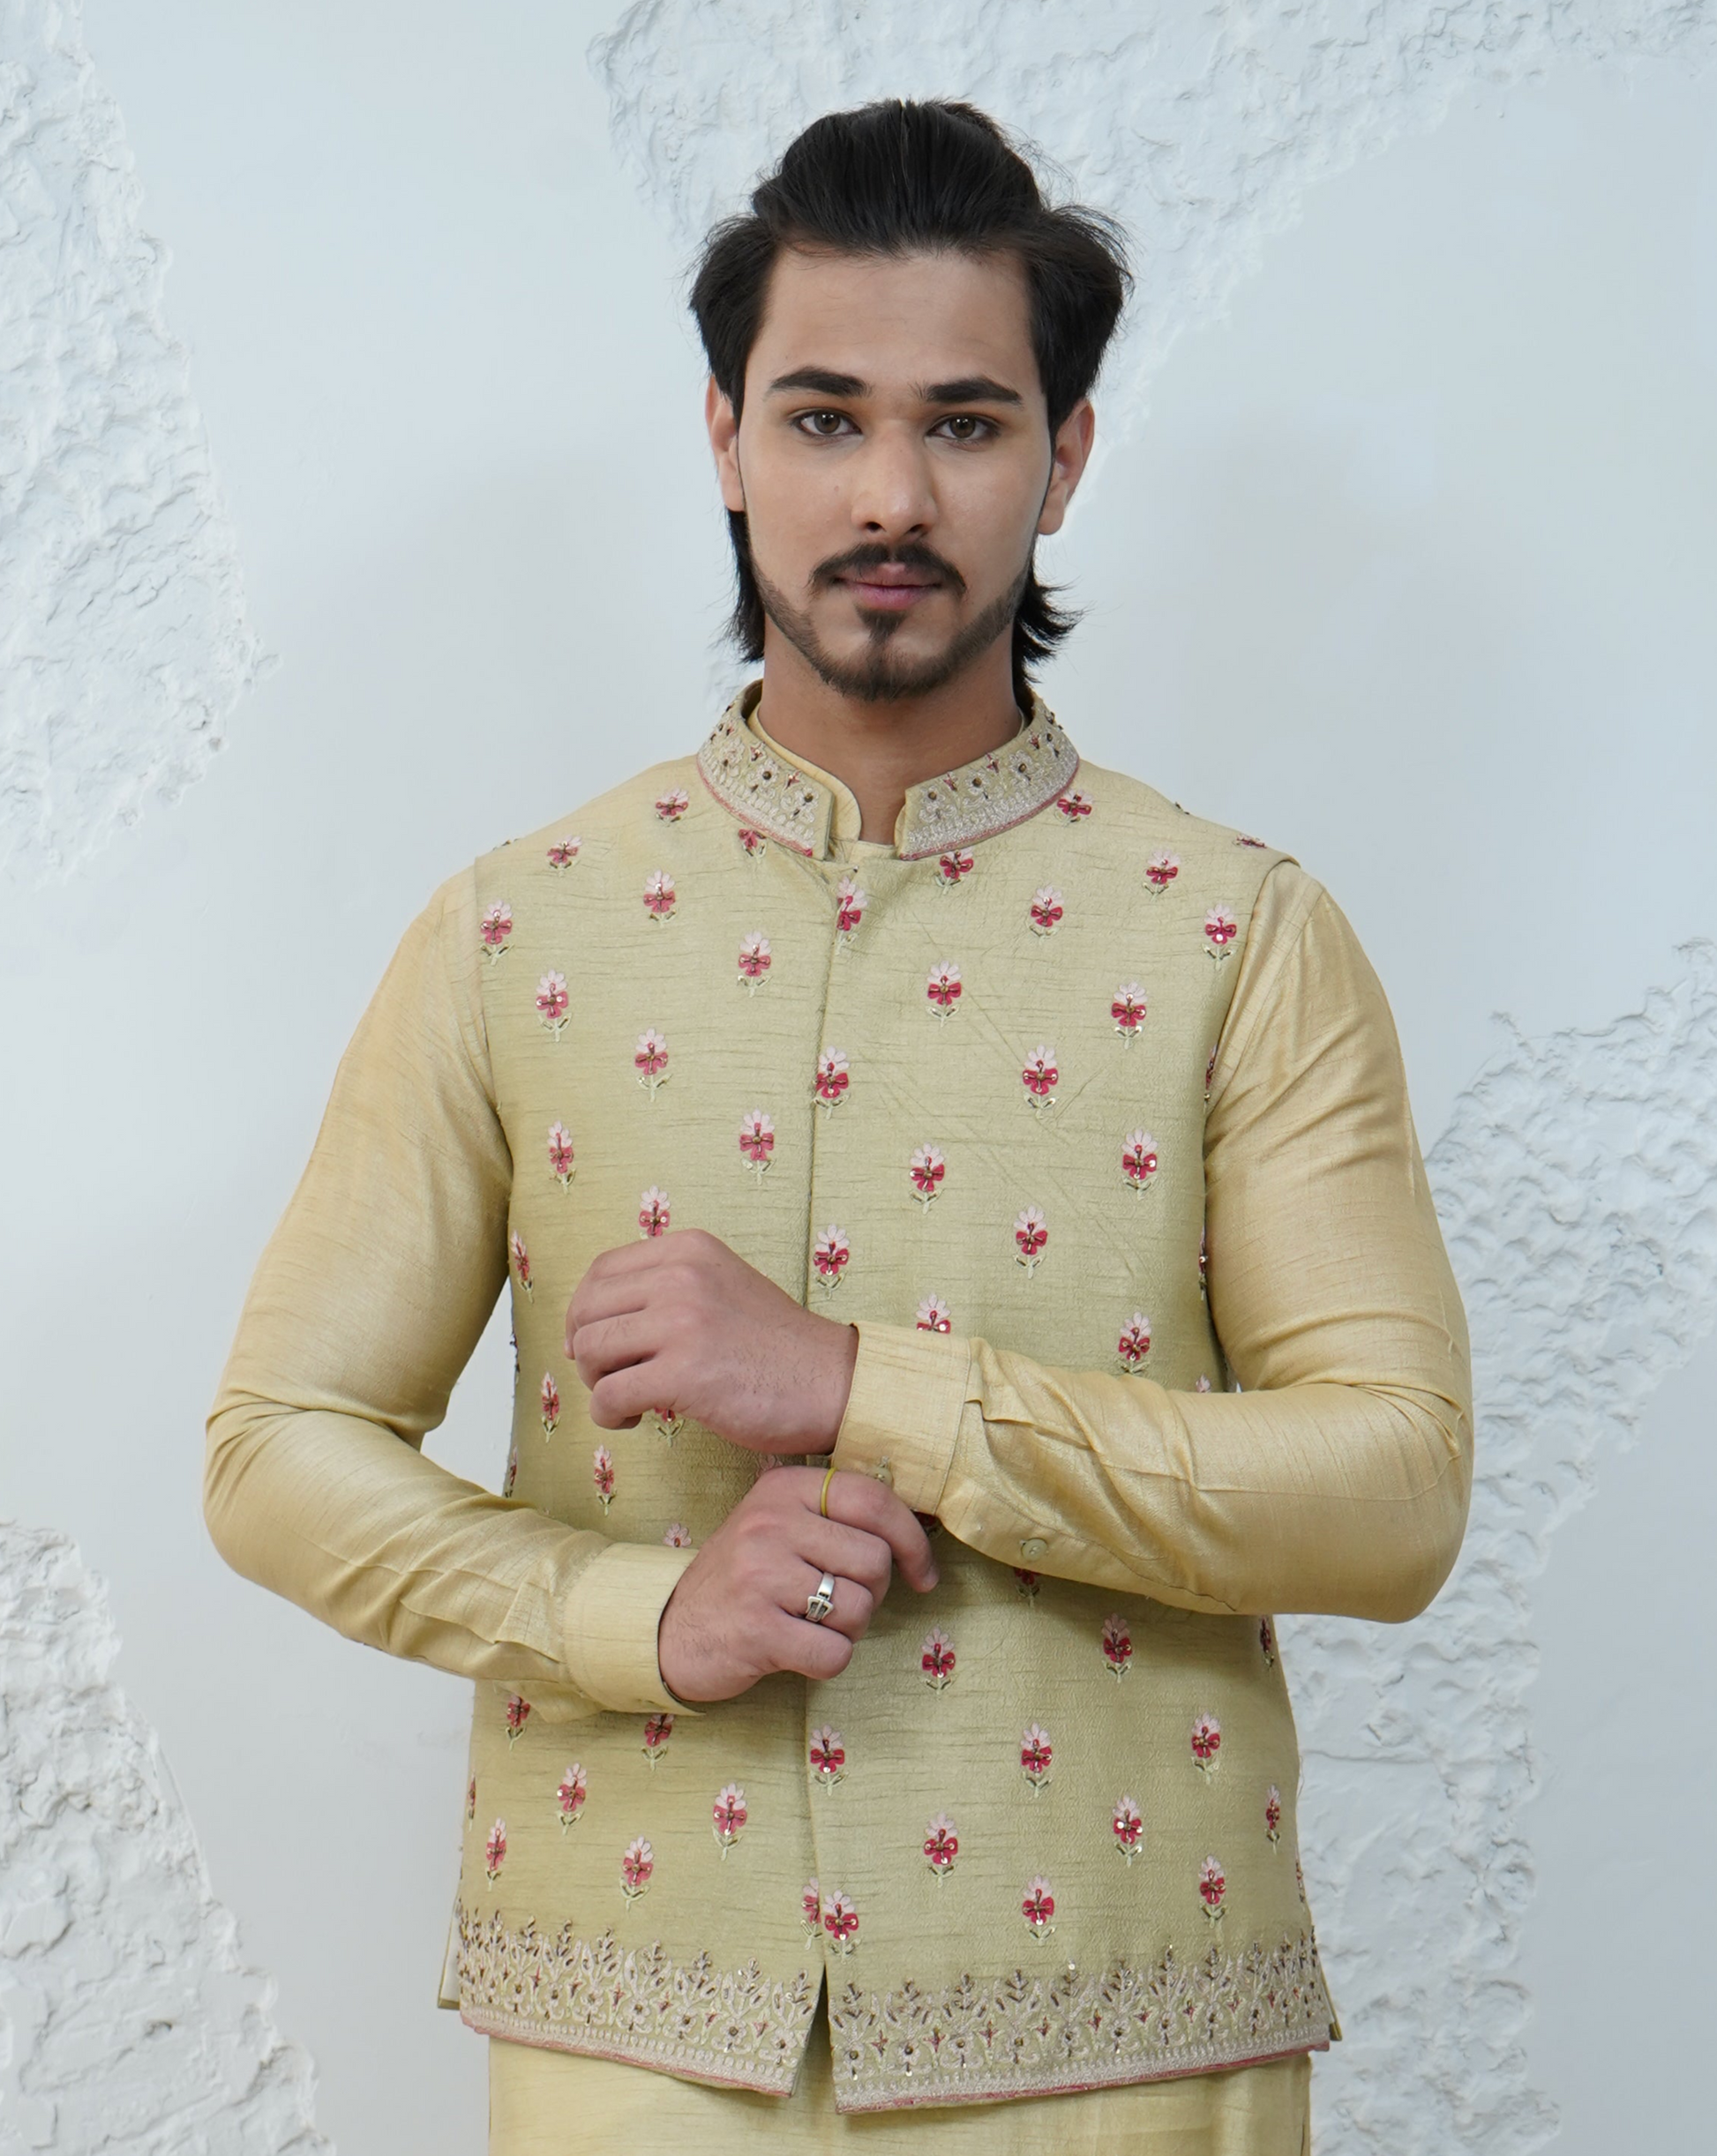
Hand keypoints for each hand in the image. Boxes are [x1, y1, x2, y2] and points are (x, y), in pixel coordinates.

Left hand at [565, 1229, 858, 1453]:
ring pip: (590, 1351)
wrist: (831, 1381)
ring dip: (597, 1384)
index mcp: (689, 1249)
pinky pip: (609, 1395)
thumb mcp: (721, 1285)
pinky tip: (635, 1421)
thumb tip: (586, 1324)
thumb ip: (666, 1287)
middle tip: (611, 1377)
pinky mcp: (684, 1373)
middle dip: (585, 1351)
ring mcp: (682, 1322)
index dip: (584, 1311)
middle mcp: (681, 1276)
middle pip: (587, 1311)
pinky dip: (609, 1415)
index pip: (601, 1270)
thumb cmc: (775, 1346)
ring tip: (627, 1400)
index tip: (593, 1342)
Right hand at [656, 1465, 938, 1701]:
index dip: (912, 1541)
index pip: (874, 1500)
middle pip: (874, 1560)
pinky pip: (833, 1653)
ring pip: (858, 1609)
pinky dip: (827, 1660)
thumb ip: (838, 1519)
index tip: (923, 1574)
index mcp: (784, 1489)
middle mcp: (770, 1522)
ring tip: (811, 1624)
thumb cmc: (745, 1579)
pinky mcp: (756, 1628)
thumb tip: (919, 1536)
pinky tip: (797, 1650)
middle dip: (873, 1594)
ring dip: (848, 1630)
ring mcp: (760, 1574)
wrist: (671, 1630)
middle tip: (839, 1604)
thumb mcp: (781, 1526)